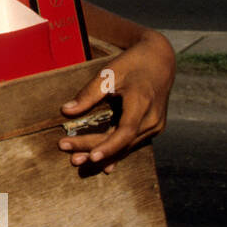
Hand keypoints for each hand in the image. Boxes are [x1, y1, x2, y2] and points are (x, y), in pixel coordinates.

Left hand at [59, 31, 174, 172]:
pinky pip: (132, 143)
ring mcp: (155, 125)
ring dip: (102, 155)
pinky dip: (115, 152)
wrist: (160, 60)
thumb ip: (89, 94)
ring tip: (76, 160)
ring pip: (126, 146)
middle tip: (67, 152)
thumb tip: (66, 111)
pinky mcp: (152, 127)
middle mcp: (152, 118)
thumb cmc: (132, 64)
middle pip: (121, 142)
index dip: (108, 147)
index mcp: (142, 102)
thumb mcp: (109, 73)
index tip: (90, 156)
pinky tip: (102, 166)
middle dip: (93, 150)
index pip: (126, 132)